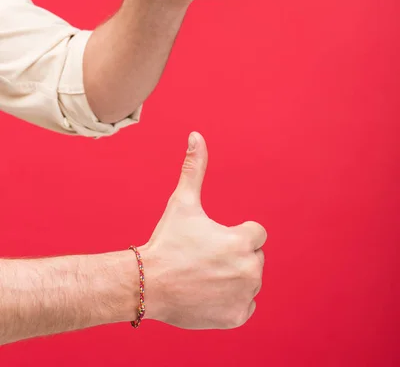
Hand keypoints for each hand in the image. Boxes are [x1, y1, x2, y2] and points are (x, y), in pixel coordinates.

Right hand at [139, 132, 266, 329]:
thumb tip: (196, 134)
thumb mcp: (182, 202)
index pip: (256, 233)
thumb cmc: (167, 241)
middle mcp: (249, 269)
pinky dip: (230, 302)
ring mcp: (244, 296)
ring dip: (233, 278)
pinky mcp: (236, 318)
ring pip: (249, 281)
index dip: (235, 234)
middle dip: (234, 256)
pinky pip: (244, 305)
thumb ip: (194, 168)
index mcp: (242, 241)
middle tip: (204, 258)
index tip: (212, 239)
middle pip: (253, 257)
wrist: (146, 284)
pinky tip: (207, 294)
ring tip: (203, 276)